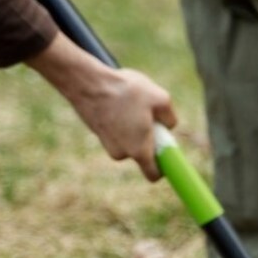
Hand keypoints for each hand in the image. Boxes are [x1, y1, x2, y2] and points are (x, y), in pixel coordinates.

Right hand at [27, 33, 177, 181]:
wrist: (87, 82)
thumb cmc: (126, 91)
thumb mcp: (161, 99)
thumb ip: (170, 118)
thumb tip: (168, 126)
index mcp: (139, 151)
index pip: (153, 174)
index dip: (163, 167)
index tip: (166, 151)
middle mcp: (121, 153)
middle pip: (142, 152)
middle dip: (149, 138)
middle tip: (149, 115)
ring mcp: (106, 144)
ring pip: (130, 140)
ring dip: (135, 127)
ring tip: (132, 105)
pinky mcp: (97, 132)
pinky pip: (117, 131)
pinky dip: (122, 121)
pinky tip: (119, 103)